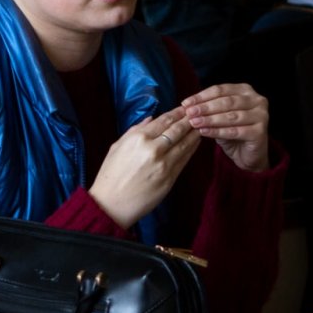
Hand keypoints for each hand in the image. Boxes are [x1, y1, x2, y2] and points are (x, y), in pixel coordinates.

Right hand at [88, 108, 200, 228]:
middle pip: (177, 129)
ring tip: (202, 125)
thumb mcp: (117, 146)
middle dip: (189, 120)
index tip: (185, 108)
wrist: (111, 204)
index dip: (177, 112)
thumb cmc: (110, 175)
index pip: (164, 120)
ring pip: (184, 143)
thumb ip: (135, 130)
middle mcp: (153, 148)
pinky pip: (185, 159)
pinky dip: (192, 148)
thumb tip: (151, 118)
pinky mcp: (170, 177)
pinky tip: (196, 142)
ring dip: (195, 133)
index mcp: (138, 138)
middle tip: (198, 113)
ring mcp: (163, 164)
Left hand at [182, 83, 268, 172]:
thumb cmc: (232, 131)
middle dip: (205, 107)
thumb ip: (208, 108)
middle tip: (189, 113)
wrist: (247, 154)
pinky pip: (235, 131)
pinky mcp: (260, 132)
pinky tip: (204, 132)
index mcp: (246, 90)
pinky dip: (218, 131)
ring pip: (231, 116)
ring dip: (210, 119)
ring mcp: (262, 115)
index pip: (221, 89)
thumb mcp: (219, 116)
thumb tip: (187, 105)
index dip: (202, 96)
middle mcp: (257, 100)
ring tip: (194, 123)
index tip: (185, 103)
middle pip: (226, 102)